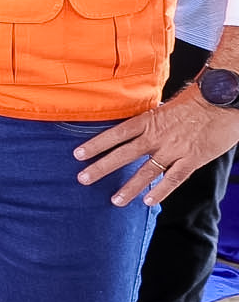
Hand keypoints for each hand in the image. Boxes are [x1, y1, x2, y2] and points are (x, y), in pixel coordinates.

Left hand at [73, 86, 238, 205]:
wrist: (225, 99)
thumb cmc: (198, 100)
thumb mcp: (167, 107)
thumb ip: (152, 120)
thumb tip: (136, 129)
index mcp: (149, 120)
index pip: (116, 133)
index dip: (96, 144)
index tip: (78, 154)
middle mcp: (157, 136)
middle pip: (123, 153)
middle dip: (102, 167)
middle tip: (83, 179)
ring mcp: (174, 149)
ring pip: (146, 171)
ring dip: (129, 187)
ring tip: (114, 200)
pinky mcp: (193, 159)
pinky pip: (173, 178)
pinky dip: (160, 191)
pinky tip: (147, 202)